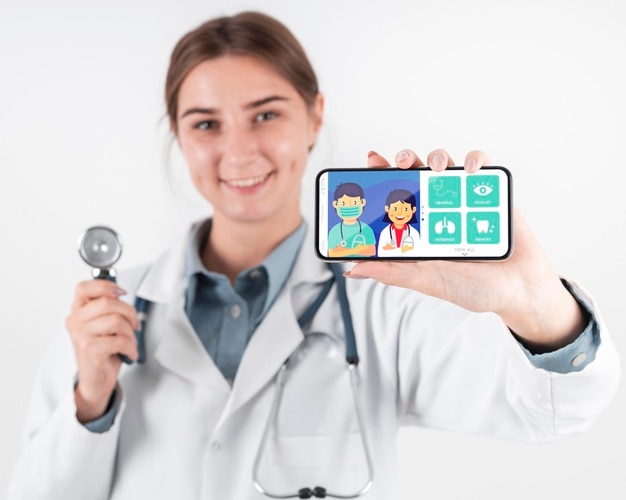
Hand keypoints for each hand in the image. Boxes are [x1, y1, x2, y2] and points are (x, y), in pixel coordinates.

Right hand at [66, 280, 138, 421]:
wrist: (95, 380)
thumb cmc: (102, 351)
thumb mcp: (102, 325)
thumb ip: (107, 308)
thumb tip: (120, 294)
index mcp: (78, 311)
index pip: (84, 288)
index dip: (105, 286)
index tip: (121, 293)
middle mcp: (75, 321)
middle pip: (108, 302)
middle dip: (130, 313)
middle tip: (134, 325)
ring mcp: (81, 336)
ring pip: (116, 321)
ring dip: (131, 333)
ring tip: (130, 342)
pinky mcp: (90, 350)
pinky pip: (120, 341)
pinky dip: (131, 348)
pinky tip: (129, 353)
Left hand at [347, 148, 586, 351]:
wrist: (519, 292)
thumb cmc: (472, 287)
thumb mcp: (427, 280)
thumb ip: (392, 271)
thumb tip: (353, 268)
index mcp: (419, 226)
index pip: (393, 195)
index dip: (379, 178)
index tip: (369, 163)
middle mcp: (437, 208)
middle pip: (415, 173)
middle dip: (403, 161)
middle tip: (399, 164)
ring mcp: (463, 197)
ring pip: (444, 162)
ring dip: (435, 157)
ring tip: (435, 168)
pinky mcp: (491, 192)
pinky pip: (481, 165)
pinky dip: (475, 160)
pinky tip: (469, 170)